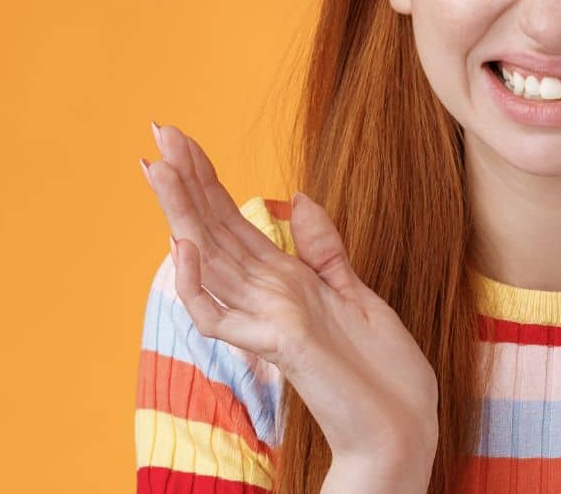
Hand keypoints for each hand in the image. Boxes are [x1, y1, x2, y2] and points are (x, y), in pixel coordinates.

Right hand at [142, 121, 440, 464]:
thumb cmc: (381, 371)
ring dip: (182, 215)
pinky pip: (221, 317)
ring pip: (209, 262)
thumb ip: (324, 250)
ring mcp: (266, 320)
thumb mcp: (357, 293)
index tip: (178, 137)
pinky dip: (199, 284)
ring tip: (159, 169)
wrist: (403, 427)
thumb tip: (300, 198)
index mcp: (284, 280)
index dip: (206, 178)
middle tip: (157, 132)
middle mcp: (266, 296)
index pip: (234, 220)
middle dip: (185, 182)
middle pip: (213, 230)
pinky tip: (187, 245)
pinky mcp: (277, 344)